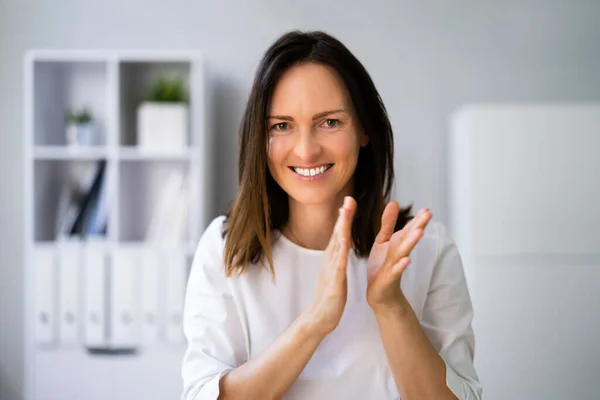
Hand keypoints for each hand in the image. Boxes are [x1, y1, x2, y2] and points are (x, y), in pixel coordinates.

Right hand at [304, 196, 355, 336]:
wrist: (319, 319)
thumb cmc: (328, 297)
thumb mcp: (333, 273)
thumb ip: (336, 259)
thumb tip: (339, 245)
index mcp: (332, 259)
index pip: (339, 234)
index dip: (344, 217)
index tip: (348, 201)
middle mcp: (330, 261)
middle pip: (337, 235)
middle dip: (343, 216)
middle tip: (348, 198)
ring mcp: (331, 270)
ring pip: (337, 246)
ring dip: (342, 229)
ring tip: (346, 213)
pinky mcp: (334, 282)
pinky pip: (339, 265)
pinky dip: (341, 252)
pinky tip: (345, 241)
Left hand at [366, 204, 431, 309]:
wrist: (378, 294)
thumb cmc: (382, 266)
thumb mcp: (383, 241)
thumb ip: (388, 223)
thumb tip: (394, 202)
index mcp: (398, 244)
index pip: (409, 230)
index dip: (417, 220)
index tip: (427, 209)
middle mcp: (399, 254)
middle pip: (409, 238)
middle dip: (418, 226)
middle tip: (429, 214)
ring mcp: (395, 266)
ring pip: (404, 252)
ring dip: (412, 242)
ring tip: (420, 232)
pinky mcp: (388, 279)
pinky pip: (395, 271)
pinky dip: (401, 265)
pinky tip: (407, 260)